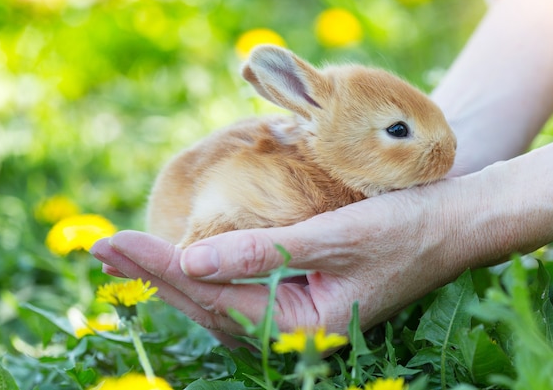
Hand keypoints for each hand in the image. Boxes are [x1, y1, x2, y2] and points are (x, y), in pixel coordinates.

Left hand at [91, 181, 468, 335]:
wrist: (452, 224)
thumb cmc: (406, 228)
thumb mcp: (337, 236)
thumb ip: (265, 253)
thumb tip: (191, 262)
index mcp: (305, 325)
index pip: (216, 299)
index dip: (161, 270)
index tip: (113, 243)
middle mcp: (295, 328)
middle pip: (209, 305)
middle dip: (153, 275)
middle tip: (100, 246)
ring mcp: (298, 312)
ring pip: (219, 301)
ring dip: (172, 276)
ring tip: (127, 253)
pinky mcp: (301, 293)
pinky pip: (240, 291)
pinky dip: (205, 274)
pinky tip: (181, 260)